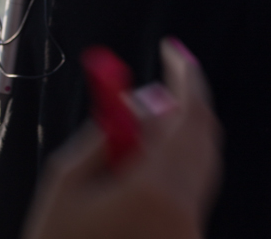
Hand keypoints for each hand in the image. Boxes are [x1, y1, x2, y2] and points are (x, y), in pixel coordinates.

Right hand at [21, 39, 221, 238]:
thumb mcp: (66, 181)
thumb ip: (108, 133)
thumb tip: (141, 102)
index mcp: (155, 188)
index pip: (188, 112)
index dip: (185, 73)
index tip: (172, 49)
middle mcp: (183, 209)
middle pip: (204, 133)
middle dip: (184, 100)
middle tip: (153, 87)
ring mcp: (190, 230)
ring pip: (204, 160)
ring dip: (182, 131)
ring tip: (141, 125)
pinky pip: (196, 187)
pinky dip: (180, 162)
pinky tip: (146, 161)